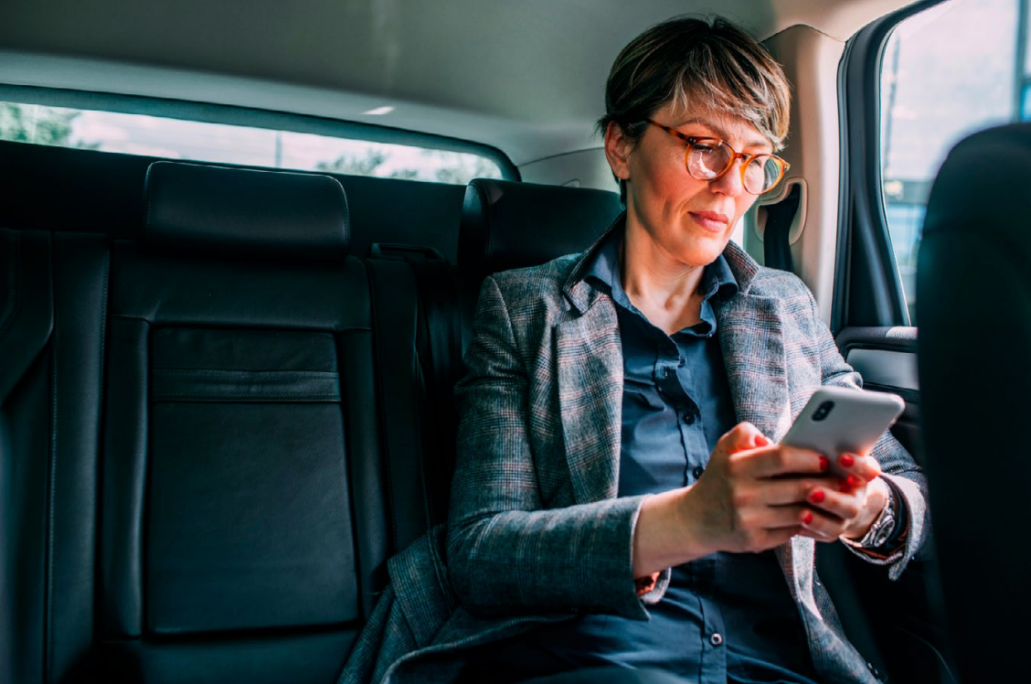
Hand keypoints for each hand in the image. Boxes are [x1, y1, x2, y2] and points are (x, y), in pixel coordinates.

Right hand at [681, 422, 831, 554]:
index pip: (781, 458)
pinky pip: (791, 531)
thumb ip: (744, 433)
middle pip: (798, 487)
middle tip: (842, 480)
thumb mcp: (724, 449)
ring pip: (799, 512)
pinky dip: (806, 523)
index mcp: (736, 467)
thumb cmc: (720, 479)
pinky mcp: (755, 541)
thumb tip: (770, 440)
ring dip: (821, 505)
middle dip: (826, 483)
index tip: (825, 459)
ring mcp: (749, 520)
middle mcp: (742, 494)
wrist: (696, 519)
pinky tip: (815, 514)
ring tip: (834, 497)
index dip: (808, 458)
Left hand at [800, 452, 889, 542]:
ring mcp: (845, 518)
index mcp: (859, 475)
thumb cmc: (826, 469)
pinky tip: (794, 524)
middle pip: (851, 504)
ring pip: (837, 524)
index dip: (858, 465)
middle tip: (811, 492)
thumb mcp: (825, 456)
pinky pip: (823, 535)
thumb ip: (810, 447)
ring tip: (802, 513)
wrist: (842, 496)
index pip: (868, 470)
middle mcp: (856, 498)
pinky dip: (810, 530)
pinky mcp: (832, 531)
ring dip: (819, 520)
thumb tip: (763, 439)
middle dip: (831, 499)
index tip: (841, 458)